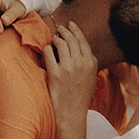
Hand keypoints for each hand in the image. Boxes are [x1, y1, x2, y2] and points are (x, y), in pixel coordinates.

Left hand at [42, 23, 98, 138]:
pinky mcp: (55, 74)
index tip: (70, 25)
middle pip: (71, 39)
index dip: (75, 30)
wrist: (72, 114)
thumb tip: (82, 48)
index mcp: (91, 63)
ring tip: (53, 39)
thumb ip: (89, 62)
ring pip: (60, 43)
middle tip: (59, 28)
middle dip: (64, 31)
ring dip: (55, 39)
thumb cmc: (80, 97)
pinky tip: (46, 51)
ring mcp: (68, 68)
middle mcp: (81, 63)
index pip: (83, 40)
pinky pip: (48, 53)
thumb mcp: (91, 78)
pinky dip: (46, 49)